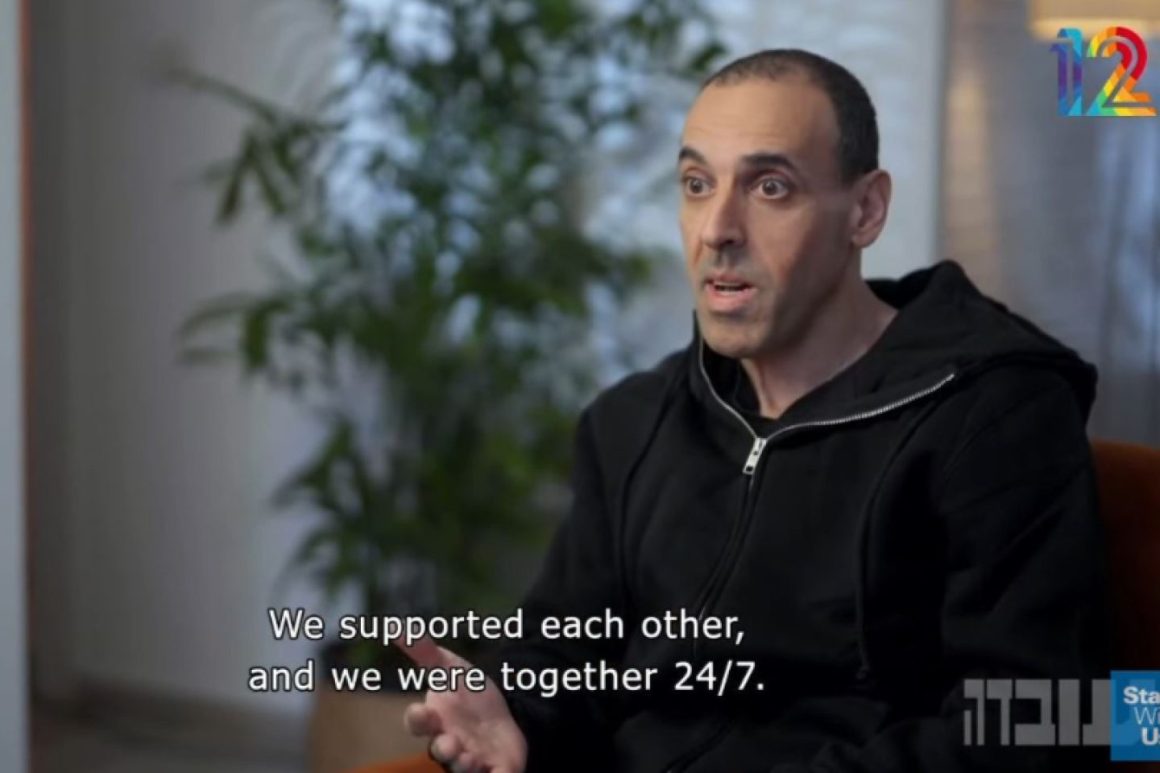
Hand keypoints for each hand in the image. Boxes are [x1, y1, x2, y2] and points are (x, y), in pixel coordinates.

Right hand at [398, 636, 527, 772]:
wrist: (508, 713)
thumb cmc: (470, 695)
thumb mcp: (451, 669)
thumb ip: (426, 652)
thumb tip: (398, 626)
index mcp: (436, 719)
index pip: (417, 723)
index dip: (416, 718)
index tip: (421, 711)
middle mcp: (450, 742)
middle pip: (440, 750)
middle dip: (444, 748)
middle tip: (450, 743)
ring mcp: (472, 758)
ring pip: (463, 768)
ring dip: (464, 765)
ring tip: (470, 757)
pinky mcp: (496, 768)